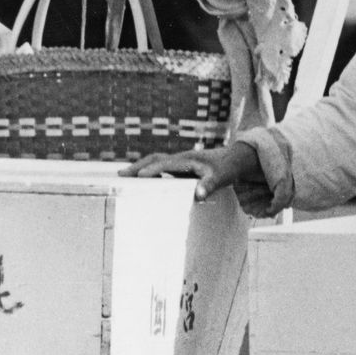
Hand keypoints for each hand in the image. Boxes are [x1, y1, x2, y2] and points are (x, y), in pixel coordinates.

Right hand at [120, 142, 261, 201]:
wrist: (235, 160)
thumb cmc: (227, 169)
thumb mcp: (221, 178)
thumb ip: (209, 185)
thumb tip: (199, 195)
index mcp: (187, 160)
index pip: (164, 163)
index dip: (151, 169)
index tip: (137, 176)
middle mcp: (180, 159)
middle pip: (154, 159)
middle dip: (137, 166)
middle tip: (120, 175)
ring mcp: (180, 162)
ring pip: (156, 162)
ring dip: (141, 168)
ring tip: (125, 177)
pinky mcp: (181, 168)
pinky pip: (162, 169)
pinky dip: (151, 173)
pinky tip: (144, 183)